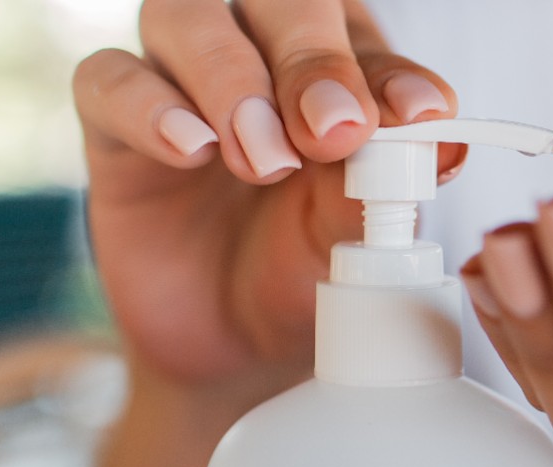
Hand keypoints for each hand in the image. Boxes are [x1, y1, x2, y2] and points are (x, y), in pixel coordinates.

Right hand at [73, 0, 461, 391]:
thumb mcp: (354, 236)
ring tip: (264, 159)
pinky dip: (150, 106)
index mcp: (336, 64)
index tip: (418, 115)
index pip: (360, 33)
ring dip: (231, 80)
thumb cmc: (305, 266)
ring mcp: (180, 80)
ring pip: (187, 16)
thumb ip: (387, 184)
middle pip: (276, 1)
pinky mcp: (113, 123)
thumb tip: (444, 142)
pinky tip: (191, 150)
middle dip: (311, 59)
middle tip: (332, 133)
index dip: (386, 68)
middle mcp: (257, 53)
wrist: (233, 345)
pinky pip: (108, 79)